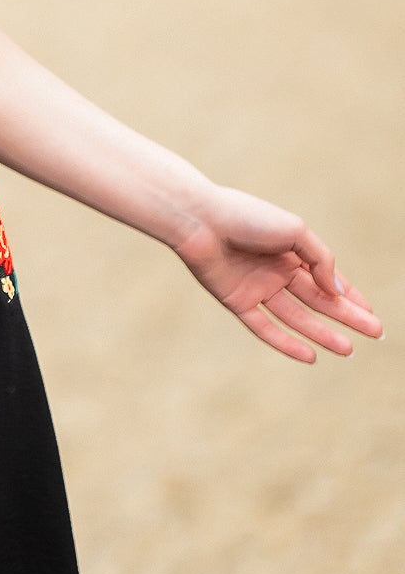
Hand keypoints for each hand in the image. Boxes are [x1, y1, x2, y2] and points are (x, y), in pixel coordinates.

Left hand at [173, 183, 383, 362]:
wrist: (199, 220)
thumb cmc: (247, 216)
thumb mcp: (295, 230)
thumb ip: (320, 259)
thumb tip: (337, 290)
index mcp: (291, 250)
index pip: (327, 278)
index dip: (350, 296)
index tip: (372, 314)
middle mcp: (275, 270)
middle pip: (317, 300)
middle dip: (346, 317)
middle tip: (374, 334)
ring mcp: (256, 287)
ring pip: (296, 317)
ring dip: (322, 333)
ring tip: (348, 350)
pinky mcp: (236, 301)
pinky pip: (265, 327)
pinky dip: (286, 342)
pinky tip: (310, 356)